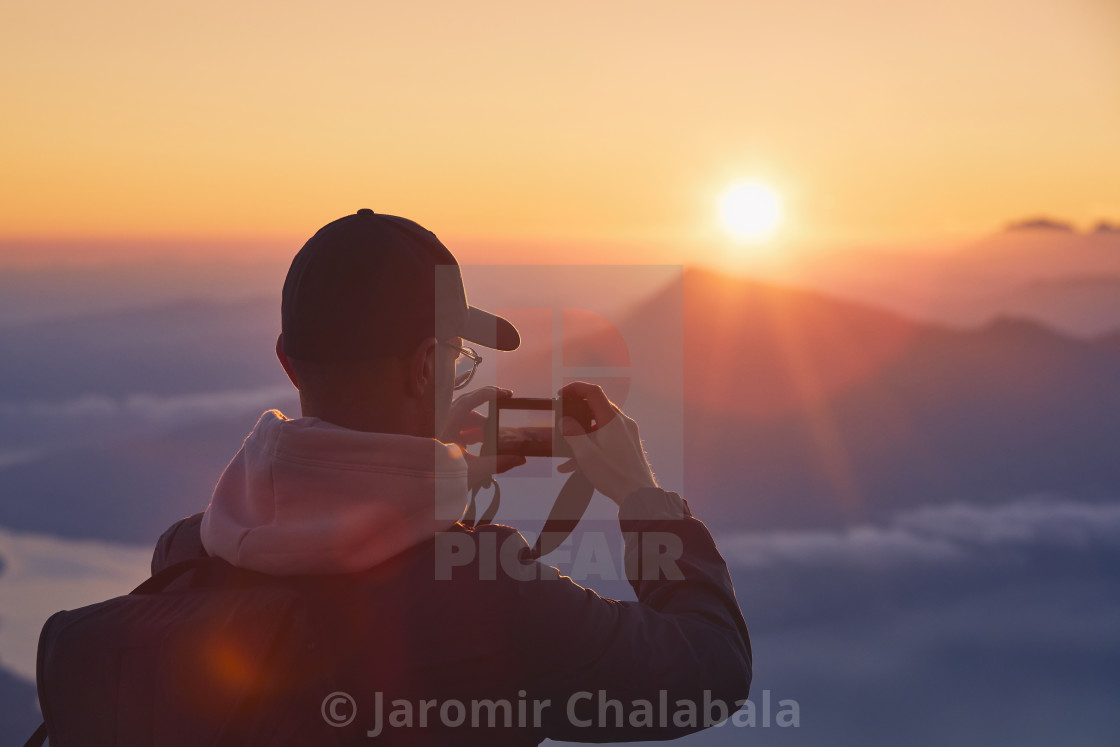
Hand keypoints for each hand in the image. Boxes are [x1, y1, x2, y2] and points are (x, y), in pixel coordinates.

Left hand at [440, 386, 525, 485]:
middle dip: (489, 412)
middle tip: (506, 411)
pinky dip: (476, 434)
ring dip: (483, 427)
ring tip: (494, 441)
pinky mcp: (447, 438)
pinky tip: (485, 445)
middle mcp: (444, 424)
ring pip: (468, 419)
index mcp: (447, 427)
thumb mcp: (474, 471)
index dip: (489, 394)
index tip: (507, 395)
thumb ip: (499, 463)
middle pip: (470, 407)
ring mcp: (444, 430)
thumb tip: (521, 458)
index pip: (469, 401)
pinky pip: (464, 429)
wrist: (426, 492)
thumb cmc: (444, 480)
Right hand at [555, 381, 657, 504]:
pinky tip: (574, 466)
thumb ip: (572, 433)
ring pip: (599, 427)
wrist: (639, 495)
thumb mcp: (586, 454)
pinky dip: (592, 446)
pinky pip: (606, 439)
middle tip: (562, 422)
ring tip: (565, 455)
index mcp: (612, 420)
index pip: (593, 392)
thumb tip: (564, 420)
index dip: (575, 388)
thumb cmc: (613, 474)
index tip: (561, 394)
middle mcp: (622, 423)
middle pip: (596, 407)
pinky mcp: (628, 445)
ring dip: (582, 437)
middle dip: (576, 414)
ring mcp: (627, 434)